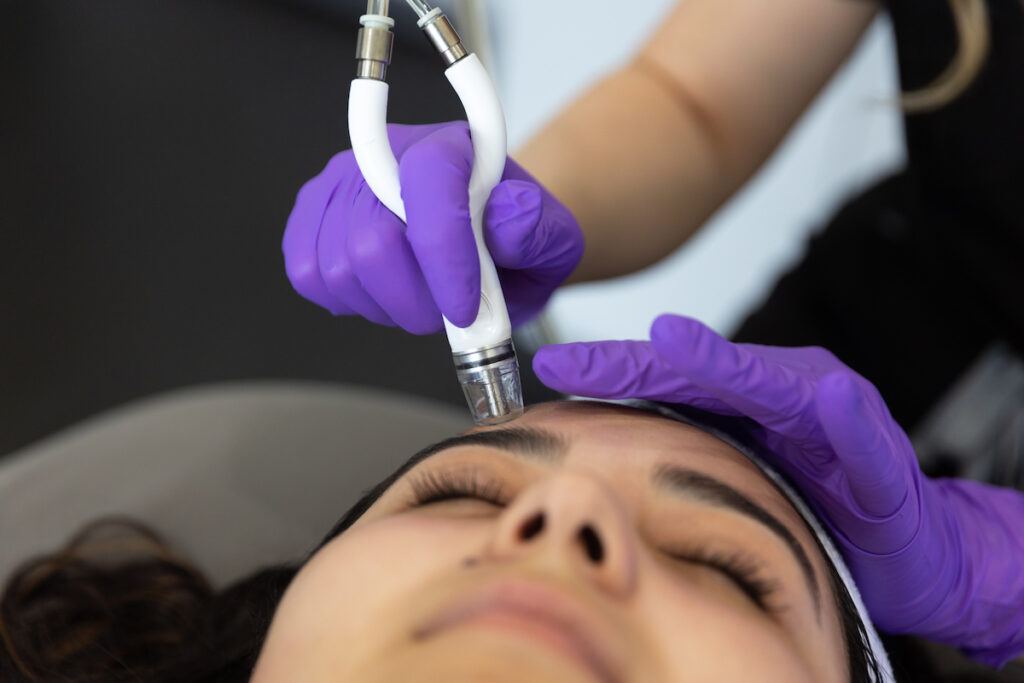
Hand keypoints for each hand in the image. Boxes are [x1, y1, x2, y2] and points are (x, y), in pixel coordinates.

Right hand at [282, 122, 583, 333]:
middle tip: (449, 308)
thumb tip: (510, 214)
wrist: (486, 237)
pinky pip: (309, 275)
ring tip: (423, 297)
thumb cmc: (515, 237)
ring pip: (341, 268)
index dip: (444, 260)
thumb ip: (536, 230)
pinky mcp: (311, 216)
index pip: (430, 185)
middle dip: (418, 300)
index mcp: (450, 146)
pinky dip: (352, 301)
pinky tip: (386, 292)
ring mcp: (340, 183)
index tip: (465, 308)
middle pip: (374, 242)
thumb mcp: (551, 239)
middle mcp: (385, 154)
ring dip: (389, 306)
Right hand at [534, 314, 1023, 666]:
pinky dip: (630, 404)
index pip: (742, 375)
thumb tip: (832, 389)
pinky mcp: (732, 432)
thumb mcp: (889, 487)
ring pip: (672, 387)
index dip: (696, 359)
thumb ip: (864, 441)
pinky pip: (674, 412)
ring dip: (616, 377)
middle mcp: (772, 392)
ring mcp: (747, 411)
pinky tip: (594, 405)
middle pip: (687, 372)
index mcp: (807, 396)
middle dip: (623, 364)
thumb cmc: (899, 529)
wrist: (905, 553)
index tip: (659, 337)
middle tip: (560, 362)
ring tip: (562, 372)